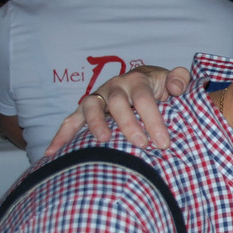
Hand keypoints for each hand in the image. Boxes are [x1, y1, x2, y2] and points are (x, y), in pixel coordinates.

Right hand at [45, 65, 191, 155]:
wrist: (143, 82)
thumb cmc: (160, 87)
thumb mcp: (173, 80)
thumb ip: (180, 80)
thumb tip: (176, 89)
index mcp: (137, 80)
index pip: (145, 99)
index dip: (154, 120)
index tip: (163, 142)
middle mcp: (115, 87)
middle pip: (118, 102)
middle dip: (128, 124)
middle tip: (141, 145)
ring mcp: (98, 98)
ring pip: (91, 107)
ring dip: (95, 124)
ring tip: (102, 141)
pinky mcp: (85, 110)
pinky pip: (70, 121)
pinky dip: (60, 135)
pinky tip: (52, 153)